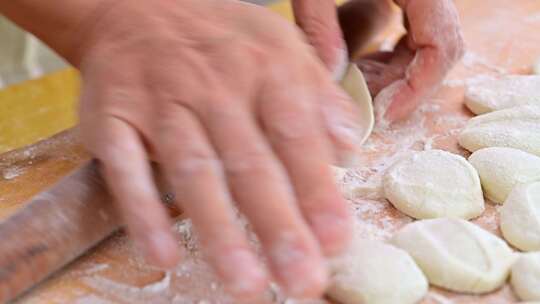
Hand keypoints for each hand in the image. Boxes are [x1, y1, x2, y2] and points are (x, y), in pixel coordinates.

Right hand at [75, 0, 359, 297]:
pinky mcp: (113, 118)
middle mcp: (214, 88)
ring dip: (219, 231)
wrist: (137, 7)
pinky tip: (162, 256)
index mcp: (263, 70)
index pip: (296, 136)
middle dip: (277, 225)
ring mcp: (160, 104)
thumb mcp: (280, 46)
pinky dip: (143, 213)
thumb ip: (319, 97)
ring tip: (245, 284)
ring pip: (193, 172)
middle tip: (301, 281)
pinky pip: (125, 169)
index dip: (318, 190)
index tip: (337, 241)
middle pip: (249, 164)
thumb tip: (351, 150)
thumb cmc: (220, 38)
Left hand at [294, 0, 463, 123]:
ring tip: (349, 80)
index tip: (386, 114)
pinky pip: (402, 26)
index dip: (418, 88)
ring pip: (417, 40)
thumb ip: (318, 23)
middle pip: (432, 49)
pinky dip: (378, 47)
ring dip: (385, 67)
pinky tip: (348, 54)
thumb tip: (330, 76)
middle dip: (396, 82)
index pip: (442, 46)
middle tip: (359, 100)